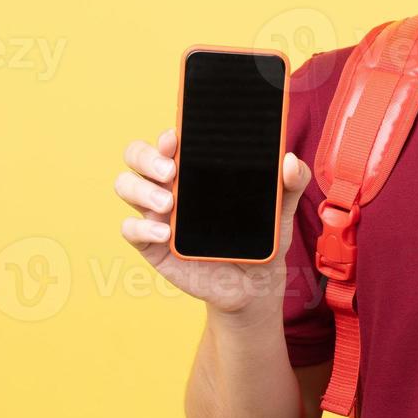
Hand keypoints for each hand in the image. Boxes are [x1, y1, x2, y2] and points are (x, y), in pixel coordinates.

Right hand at [113, 128, 312, 317]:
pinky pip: (130, 228)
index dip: (166, 135)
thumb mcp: (281, 208)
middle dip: (146, 156)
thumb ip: (291, 182)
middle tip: (170, 169)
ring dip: (141, 189)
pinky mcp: (152, 243)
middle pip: (138, 156)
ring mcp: (157, 212)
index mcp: (197, 167)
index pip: (170, 140)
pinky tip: (165, 232)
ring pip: (126, 186)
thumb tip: (291, 161)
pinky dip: (142, 226)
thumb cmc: (261, 236)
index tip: (175, 136)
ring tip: (168, 203)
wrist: (254, 282)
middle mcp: (171, 184)